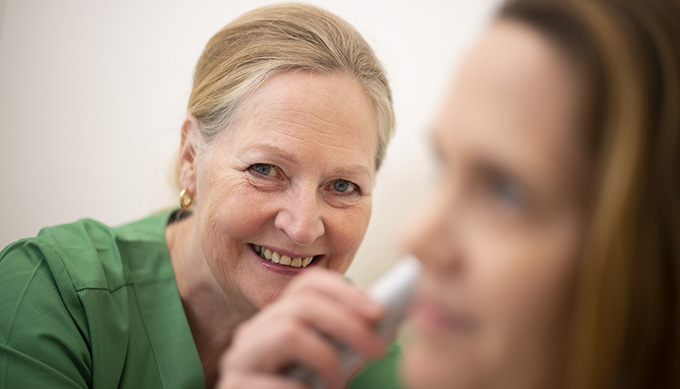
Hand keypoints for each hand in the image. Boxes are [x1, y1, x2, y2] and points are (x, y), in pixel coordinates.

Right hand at [217, 268, 386, 388]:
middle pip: (301, 304)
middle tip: (377, 350)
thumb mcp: (332, 365)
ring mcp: (238, 358)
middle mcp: (254, 331)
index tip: (379, 312)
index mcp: (278, 319)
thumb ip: (351, 342)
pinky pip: (270, 379)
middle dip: (346, 323)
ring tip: (341, 384)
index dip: (345, 292)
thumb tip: (389, 322)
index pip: (308, 284)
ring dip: (325, 357)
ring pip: (287, 332)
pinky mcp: (232, 385)